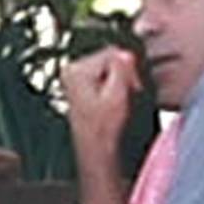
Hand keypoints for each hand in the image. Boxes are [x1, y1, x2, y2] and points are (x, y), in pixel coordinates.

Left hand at [61, 48, 140, 168]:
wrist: (96, 152)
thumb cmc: (104, 131)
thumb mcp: (117, 96)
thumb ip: (121, 71)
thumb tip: (126, 53)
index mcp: (76, 70)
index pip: (113, 52)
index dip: (128, 69)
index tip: (131, 87)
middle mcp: (72, 71)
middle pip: (110, 58)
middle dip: (123, 75)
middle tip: (124, 97)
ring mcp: (75, 78)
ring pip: (110, 68)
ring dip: (120, 82)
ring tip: (118, 102)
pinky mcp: (81, 86)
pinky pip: (106, 77)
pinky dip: (114, 87)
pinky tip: (112, 103)